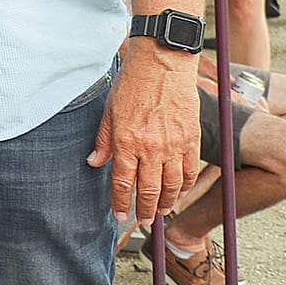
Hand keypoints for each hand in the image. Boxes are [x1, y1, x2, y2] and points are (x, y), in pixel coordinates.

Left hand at [88, 43, 199, 219]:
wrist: (162, 64)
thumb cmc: (133, 83)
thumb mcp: (109, 111)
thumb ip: (103, 140)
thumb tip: (93, 162)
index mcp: (126, 142)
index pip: (122, 182)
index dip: (121, 202)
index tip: (120, 214)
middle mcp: (150, 148)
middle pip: (149, 190)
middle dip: (145, 209)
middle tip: (144, 220)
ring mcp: (174, 146)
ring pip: (172, 186)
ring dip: (167, 202)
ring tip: (161, 211)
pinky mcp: (192, 139)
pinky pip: (190, 171)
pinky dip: (185, 186)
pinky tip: (179, 192)